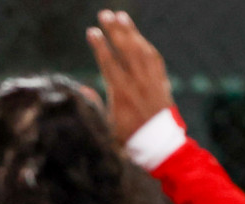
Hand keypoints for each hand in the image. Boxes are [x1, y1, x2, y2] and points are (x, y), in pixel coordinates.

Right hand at [86, 10, 172, 143]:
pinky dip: (145, 45)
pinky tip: (138, 37)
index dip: (100, 46)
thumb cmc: (130, 141)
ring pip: (141, 50)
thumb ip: (96, 107)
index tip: (91, 32)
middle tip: (104, 14)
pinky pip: (154, 58)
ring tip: (120, 16)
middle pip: (126, 50)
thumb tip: (83, 89)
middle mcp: (138, 84)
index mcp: (122, 95)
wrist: (161, 147)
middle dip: (114, 30)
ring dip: (131, 32)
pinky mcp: (162, 82)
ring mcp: (152, 81)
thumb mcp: (107, 129)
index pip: (109, 63)